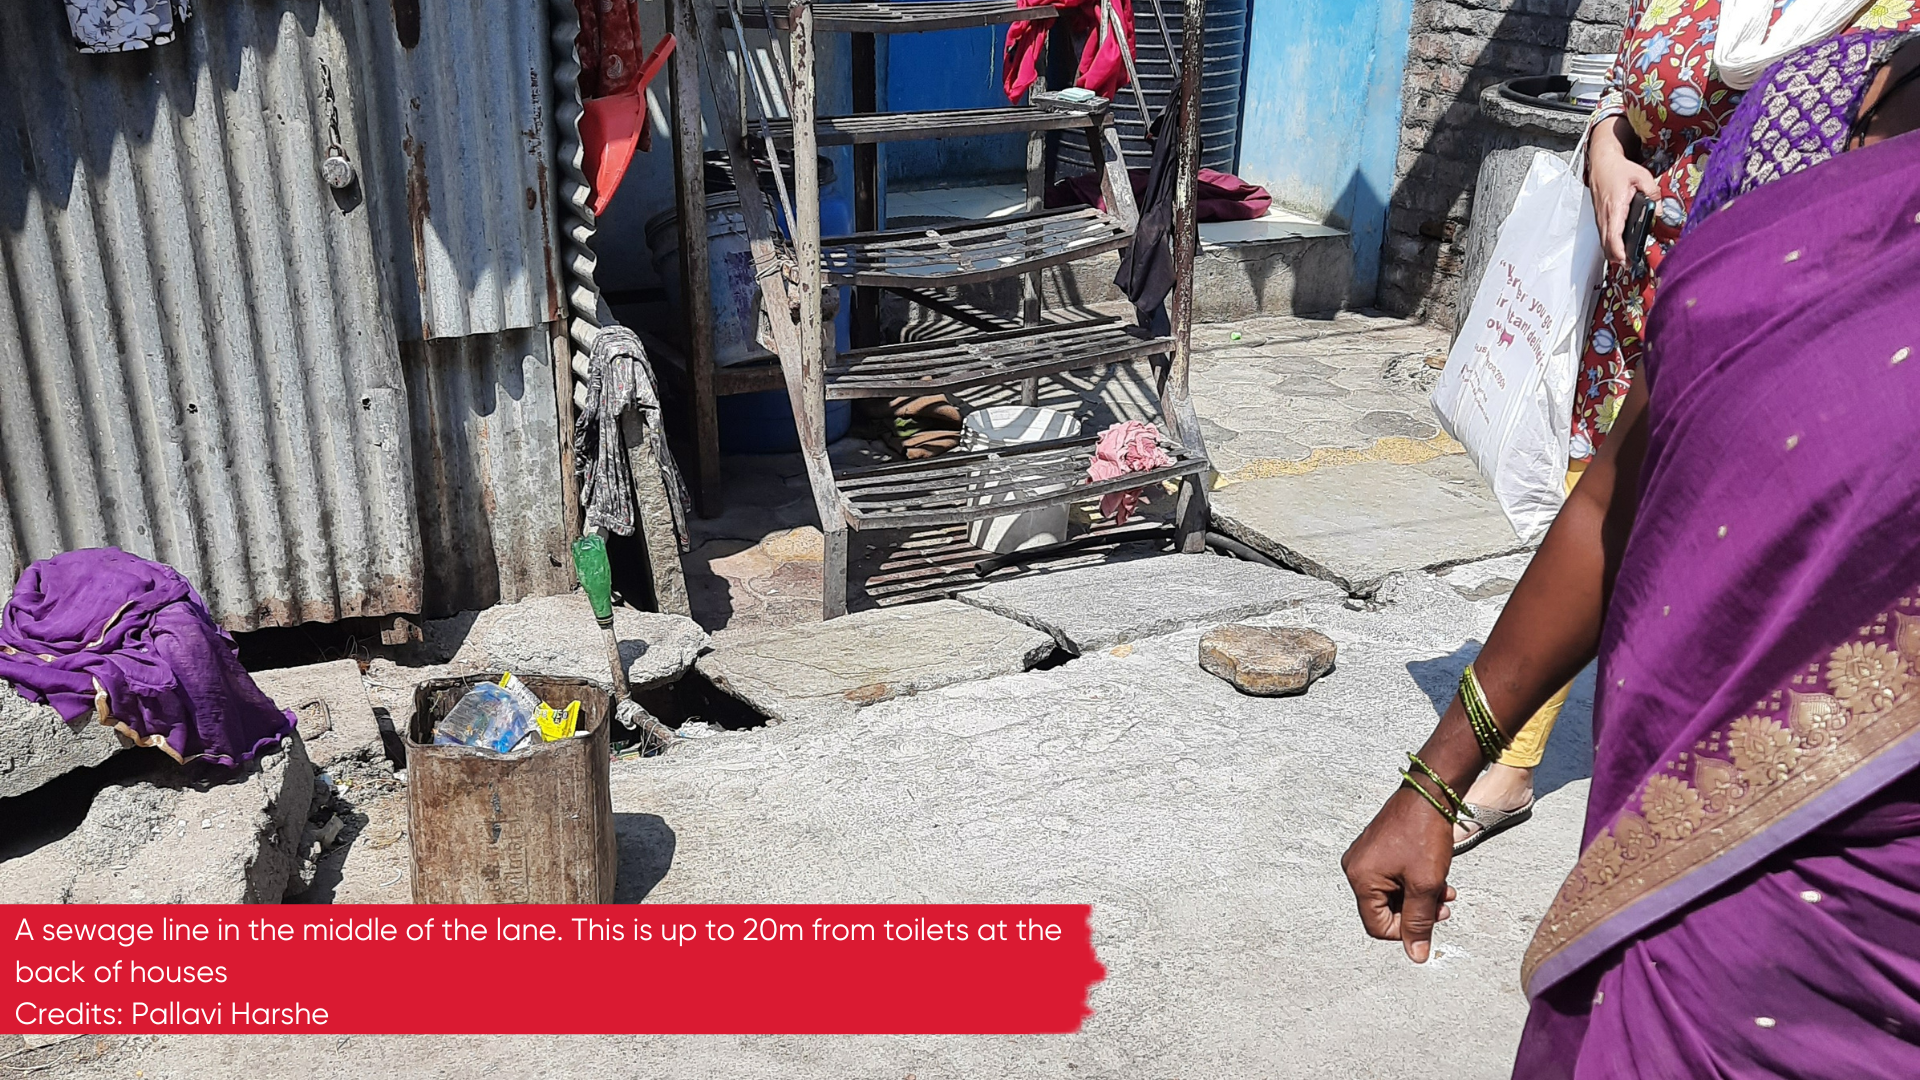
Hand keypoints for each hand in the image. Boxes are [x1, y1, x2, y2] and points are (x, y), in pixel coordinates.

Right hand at [1342, 786, 1457, 962]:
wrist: (1428, 793)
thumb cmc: (1424, 834)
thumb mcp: (1425, 885)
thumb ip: (1419, 922)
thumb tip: (1416, 955)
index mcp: (1361, 879)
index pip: (1378, 926)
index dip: (1406, 930)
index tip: (1431, 919)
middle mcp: (1356, 869)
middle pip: (1384, 910)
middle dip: (1417, 912)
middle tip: (1443, 904)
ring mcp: (1364, 857)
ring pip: (1392, 895)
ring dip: (1419, 898)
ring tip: (1443, 890)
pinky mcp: (1375, 849)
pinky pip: (1392, 878)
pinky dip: (1413, 882)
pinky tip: (1433, 876)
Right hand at [1588, 120, 1659, 266]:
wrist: (1601, 162)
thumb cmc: (1619, 169)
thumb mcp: (1642, 176)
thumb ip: (1653, 194)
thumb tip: (1660, 211)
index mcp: (1614, 207)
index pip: (1613, 236)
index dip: (1618, 251)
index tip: (1626, 260)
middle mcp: (1604, 215)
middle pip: (1606, 244)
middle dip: (1617, 257)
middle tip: (1630, 265)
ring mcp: (1600, 217)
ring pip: (1603, 242)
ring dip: (1612, 252)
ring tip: (1626, 260)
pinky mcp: (1600, 216)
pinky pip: (1603, 235)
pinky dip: (1610, 244)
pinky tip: (1620, 247)